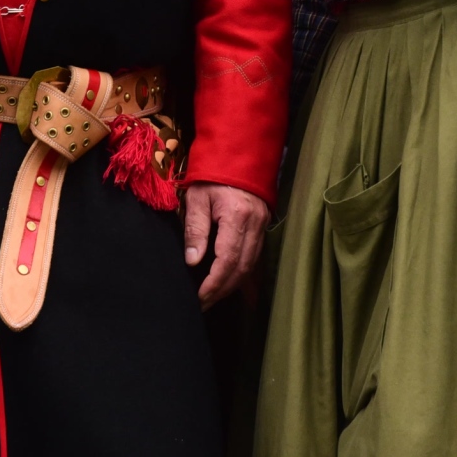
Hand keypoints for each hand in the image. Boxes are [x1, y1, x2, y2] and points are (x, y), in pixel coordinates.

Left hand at [182, 182, 270, 307]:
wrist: (239, 153)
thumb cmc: (212, 173)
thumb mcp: (197, 197)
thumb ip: (196, 229)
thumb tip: (193, 262)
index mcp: (237, 216)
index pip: (228, 260)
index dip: (214, 283)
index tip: (200, 298)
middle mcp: (255, 225)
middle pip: (242, 268)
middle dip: (222, 290)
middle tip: (203, 303)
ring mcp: (263, 226)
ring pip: (252, 266)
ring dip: (233, 285)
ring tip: (214, 297)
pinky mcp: (264, 227)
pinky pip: (256, 258)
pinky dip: (245, 275)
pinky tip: (234, 286)